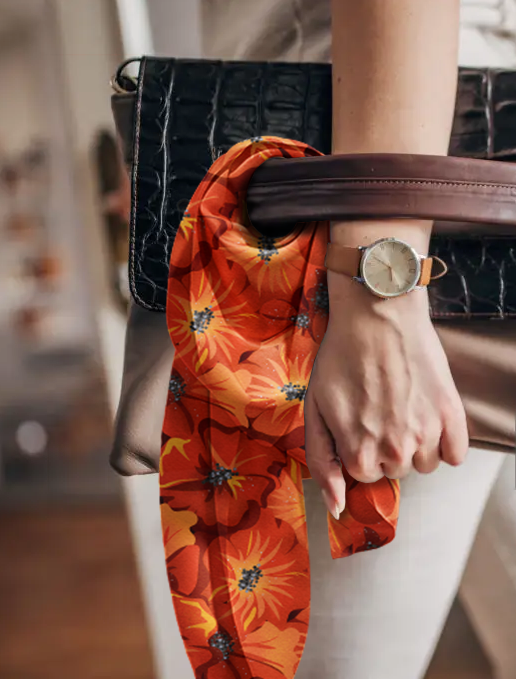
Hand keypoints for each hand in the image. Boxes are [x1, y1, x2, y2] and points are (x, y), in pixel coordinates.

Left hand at [304, 283, 468, 517]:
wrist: (376, 317)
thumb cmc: (341, 359)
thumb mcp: (315, 410)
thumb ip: (322, 461)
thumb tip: (337, 507)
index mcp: (359, 454)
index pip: (364, 474)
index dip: (357, 447)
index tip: (356, 420)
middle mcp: (396, 452)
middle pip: (394, 470)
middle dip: (383, 446)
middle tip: (377, 408)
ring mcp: (427, 434)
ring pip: (424, 463)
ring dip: (413, 444)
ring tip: (400, 407)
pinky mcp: (451, 415)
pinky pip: (455, 454)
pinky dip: (444, 442)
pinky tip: (426, 415)